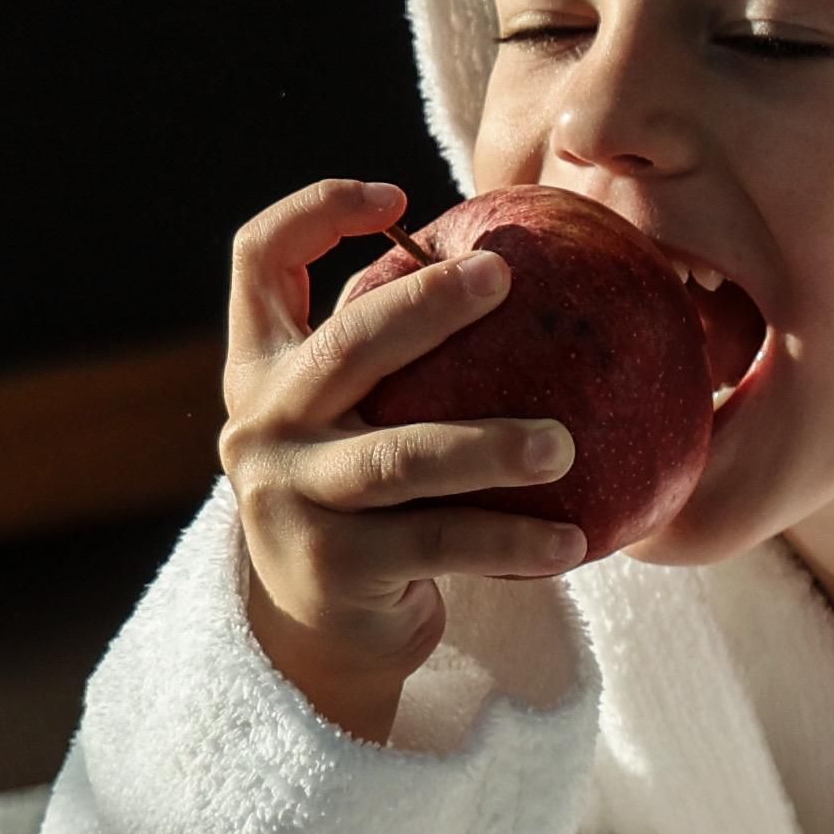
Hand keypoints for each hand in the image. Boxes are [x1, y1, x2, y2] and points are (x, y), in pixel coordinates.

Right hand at [220, 179, 585, 740]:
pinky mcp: (330, 569)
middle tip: (504, 277)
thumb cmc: (370, 497)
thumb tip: (538, 266)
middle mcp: (261, 426)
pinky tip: (575, 540)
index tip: (398, 200)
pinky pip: (441, 543)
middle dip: (426, 305)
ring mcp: (290, 499)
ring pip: (402, 458)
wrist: (324, 634)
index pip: (259, 260)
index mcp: (264, 369)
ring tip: (563, 443)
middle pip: (344, 345)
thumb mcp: (361, 415)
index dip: (315, 212)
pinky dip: (513, 541)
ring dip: (490, 446)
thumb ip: (404, 353)